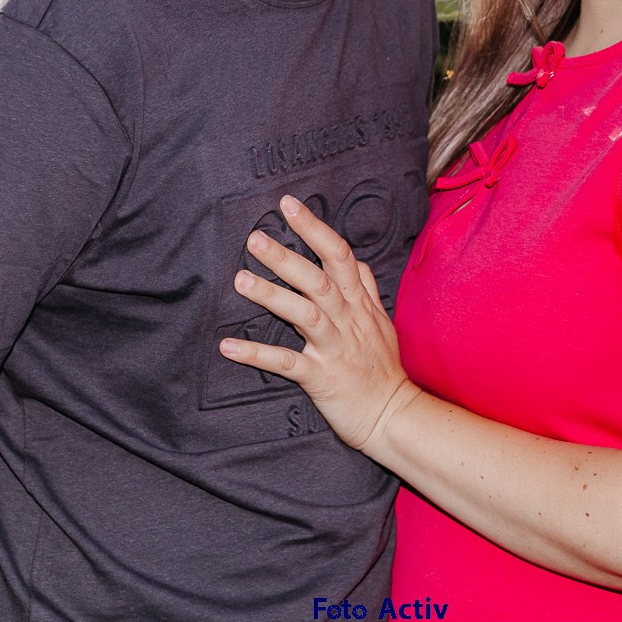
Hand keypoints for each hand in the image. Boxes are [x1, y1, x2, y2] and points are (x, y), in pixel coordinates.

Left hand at [217, 195, 423, 453]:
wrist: (393, 416)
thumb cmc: (382, 369)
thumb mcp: (382, 322)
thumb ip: (365, 289)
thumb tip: (354, 260)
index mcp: (359, 304)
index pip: (339, 255)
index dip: (314, 228)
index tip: (288, 204)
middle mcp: (347, 320)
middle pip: (318, 280)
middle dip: (287, 257)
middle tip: (254, 237)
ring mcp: (335, 348)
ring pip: (305, 314)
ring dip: (272, 296)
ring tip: (240, 280)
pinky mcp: (322, 378)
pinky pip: (287, 362)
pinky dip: (257, 353)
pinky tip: (228, 345)